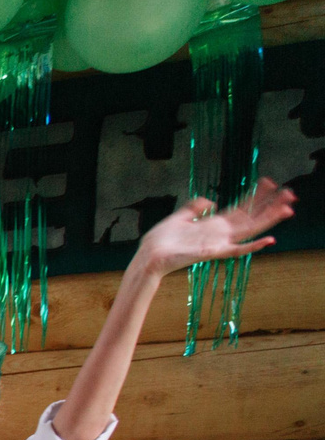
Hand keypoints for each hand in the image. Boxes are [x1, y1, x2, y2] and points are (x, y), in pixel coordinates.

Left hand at [132, 180, 295, 278]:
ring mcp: (217, 243)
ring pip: (250, 230)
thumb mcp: (179, 217)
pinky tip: (269, 240)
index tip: (269, 182)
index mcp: (212, 225)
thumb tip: (209, 200)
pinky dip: (253, 246)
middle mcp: (218, 234)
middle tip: (290, 193)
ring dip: (269, 220)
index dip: (255, 195)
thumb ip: (194, 207)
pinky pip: (236, 250)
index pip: (240, 208)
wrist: (148, 257)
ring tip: (288, 209)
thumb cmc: (160, 240)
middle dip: (270, 205)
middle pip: (251, 217)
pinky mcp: (212, 253)